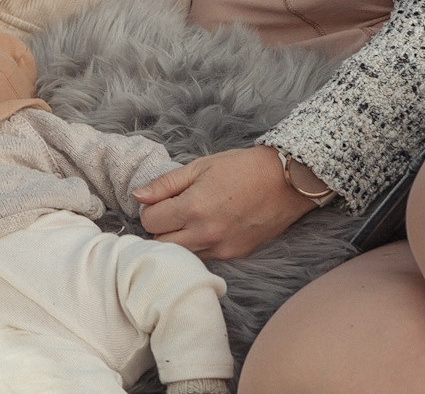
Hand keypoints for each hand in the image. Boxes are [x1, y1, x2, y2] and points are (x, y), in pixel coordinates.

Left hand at [132, 145, 317, 259]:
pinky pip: (204, 257)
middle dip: (161, 228)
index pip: (150, 222)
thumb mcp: (199, 167)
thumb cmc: (241, 168)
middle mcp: (206, 234)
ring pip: (182, 254)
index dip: (150, 209)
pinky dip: (199, 246)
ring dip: (179, 240)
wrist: (286, 181)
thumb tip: (138, 196)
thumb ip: (165, 184)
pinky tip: (207, 229)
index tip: (161, 201)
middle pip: (161, 244)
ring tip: (189, 220)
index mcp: (193, 208)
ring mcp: (222, 248)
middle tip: (172, 212)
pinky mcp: (237, 255)